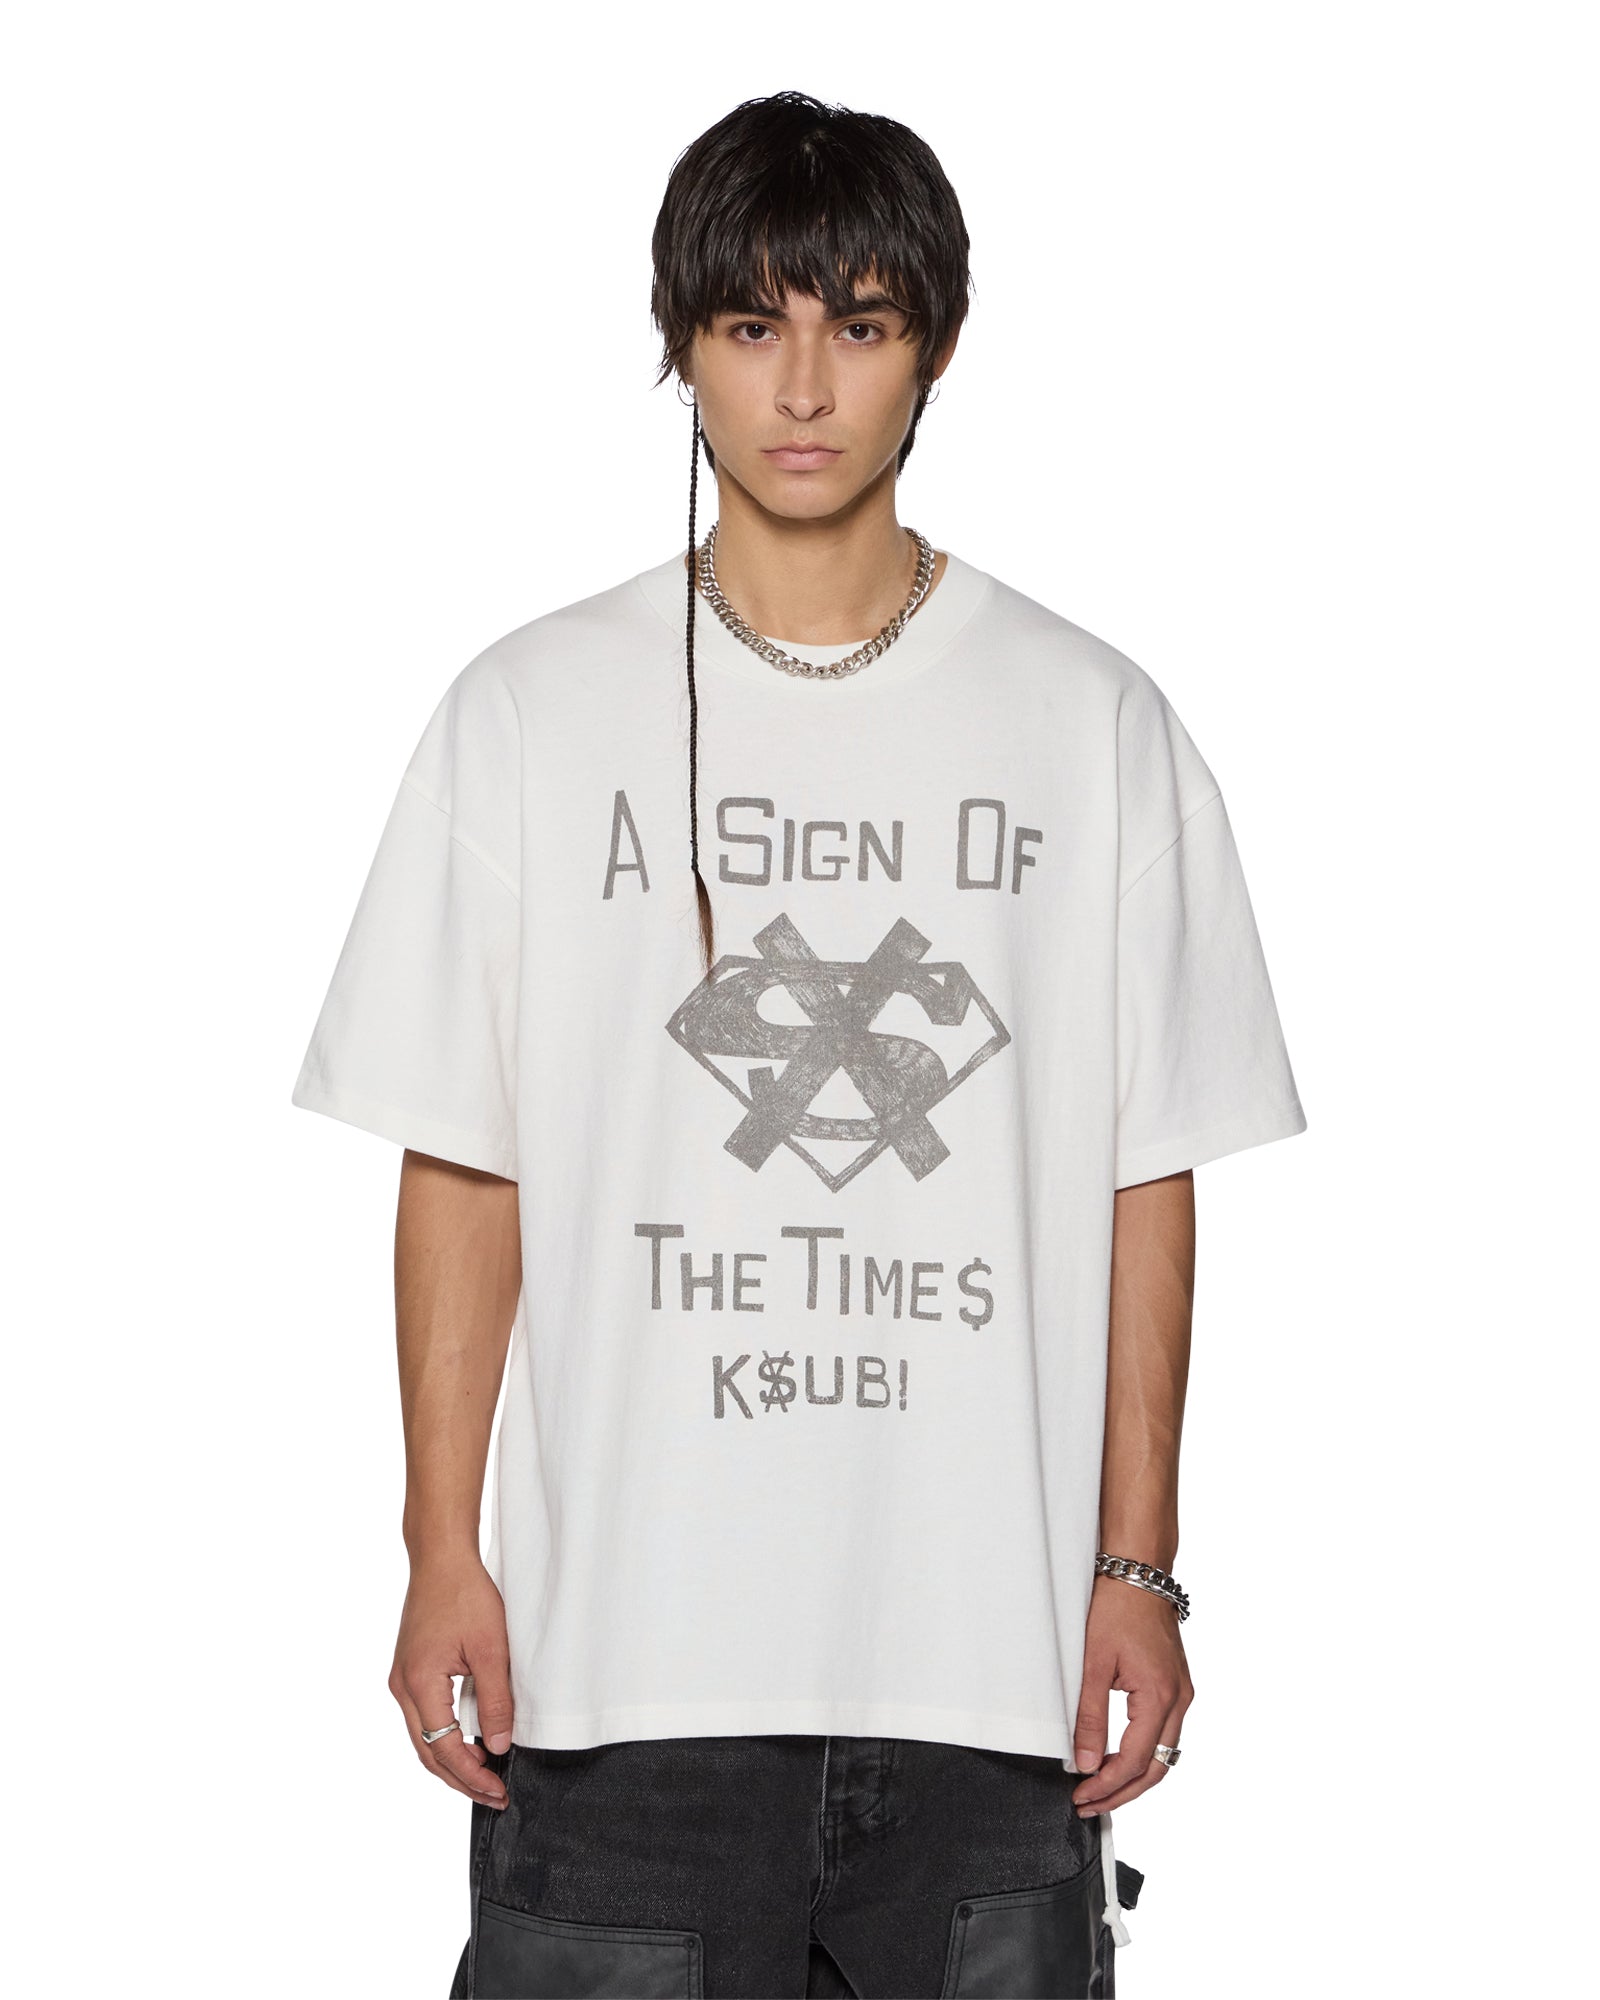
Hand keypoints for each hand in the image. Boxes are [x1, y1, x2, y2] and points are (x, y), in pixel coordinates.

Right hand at [390, 1554, 514, 1806]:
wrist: (441, 1558)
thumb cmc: (466, 1595)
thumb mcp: (492, 1648)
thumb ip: (495, 1700)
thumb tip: (499, 1745)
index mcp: (418, 1683)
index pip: (443, 1748)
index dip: (471, 1775)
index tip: (498, 1791)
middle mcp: (402, 1687)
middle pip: (427, 1751)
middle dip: (460, 1779)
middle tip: (493, 1797)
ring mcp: (402, 1679)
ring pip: (423, 1737)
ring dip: (451, 1761)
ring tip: (484, 1777)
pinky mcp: (409, 1670)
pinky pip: (424, 1717)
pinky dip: (444, 1738)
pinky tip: (469, 1743)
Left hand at [1071, 1572, 1192, 1815]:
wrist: (1138, 1572)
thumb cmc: (1115, 1608)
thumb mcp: (1092, 1663)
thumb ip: (1090, 1717)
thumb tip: (1087, 1764)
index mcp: (1160, 1696)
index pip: (1135, 1761)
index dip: (1108, 1786)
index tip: (1081, 1798)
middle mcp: (1179, 1699)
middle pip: (1157, 1767)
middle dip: (1123, 1792)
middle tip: (1089, 1806)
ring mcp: (1182, 1692)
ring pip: (1165, 1753)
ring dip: (1135, 1776)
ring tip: (1101, 1789)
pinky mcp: (1177, 1685)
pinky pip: (1165, 1733)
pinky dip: (1144, 1754)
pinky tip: (1119, 1758)